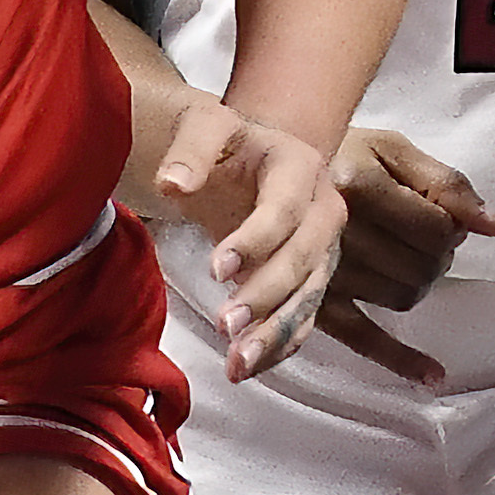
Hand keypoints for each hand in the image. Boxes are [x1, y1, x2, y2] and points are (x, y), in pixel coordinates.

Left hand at [142, 95, 346, 384]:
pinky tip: (247, 368)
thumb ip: (189, 148)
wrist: (245, 156)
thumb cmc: (221, 141)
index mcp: (299, 165)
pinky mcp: (312, 279)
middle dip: (266, 295)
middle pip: (303, 259)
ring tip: (237, 364)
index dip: (255, 241)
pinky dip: (278, 346)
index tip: (216, 269)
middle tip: (225, 324)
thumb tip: (172, 183)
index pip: (284, 210)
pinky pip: (303, 318)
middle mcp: (323, 209)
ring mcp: (322, 249)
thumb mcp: (202, 125)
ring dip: (274, 333)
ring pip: (308, 297)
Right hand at [312, 126, 494, 384]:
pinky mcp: (313, 302)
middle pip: (423, 267)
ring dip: (419, 283)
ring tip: (403, 258)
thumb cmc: (341, 157)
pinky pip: (362, 339)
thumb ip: (448, 184)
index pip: (437, 228)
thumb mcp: (392, 150)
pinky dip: (400, 359)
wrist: (274, 177)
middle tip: (421, 236)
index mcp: (355, 185)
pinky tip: (433, 375)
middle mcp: (336, 230)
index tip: (440, 215)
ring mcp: (322, 272)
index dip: (454, 226)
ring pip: (403, 298)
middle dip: (437, 255)